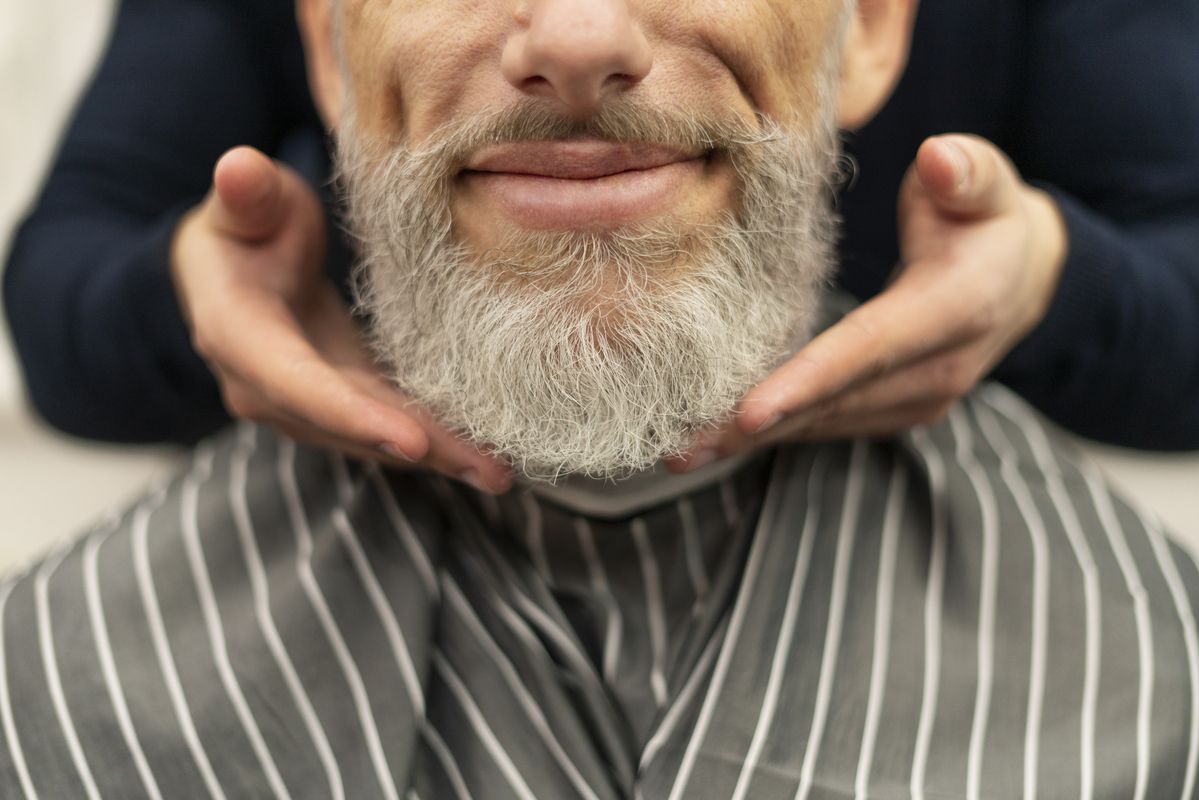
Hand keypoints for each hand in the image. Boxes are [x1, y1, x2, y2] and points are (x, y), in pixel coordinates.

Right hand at [171, 146, 512, 492]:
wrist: (233, 268)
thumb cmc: (247, 223)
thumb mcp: (246, 201)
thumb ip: (247, 194)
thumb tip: (237, 167)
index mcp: (237, 334)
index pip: (297, 383)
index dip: (354, 415)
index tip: (413, 440)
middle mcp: (266, 386)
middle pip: (350, 425)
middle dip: (420, 449)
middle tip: (491, 471)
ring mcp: (304, 404)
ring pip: (373, 437)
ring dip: (437, 456)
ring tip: (500, 471)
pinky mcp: (341, 403)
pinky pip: (387, 427)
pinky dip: (434, 442)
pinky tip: (484, 455)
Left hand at [670, 134, 1067, 468]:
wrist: (1021, 282)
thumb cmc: (987, 220)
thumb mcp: (988, 183)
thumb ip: (966, 172)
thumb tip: (939, 159)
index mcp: (957, 310)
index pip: (871, 348)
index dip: (808, 380)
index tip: (748, 411)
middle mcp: (939, 372)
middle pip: (833, 403)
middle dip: (753, 427)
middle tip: (678, 446)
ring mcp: (918, 401)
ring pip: (823, 424)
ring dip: (751, 440)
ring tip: (680, 448)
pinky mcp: (894, 412)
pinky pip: (827, 425)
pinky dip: (773, 432)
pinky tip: (717, 437)